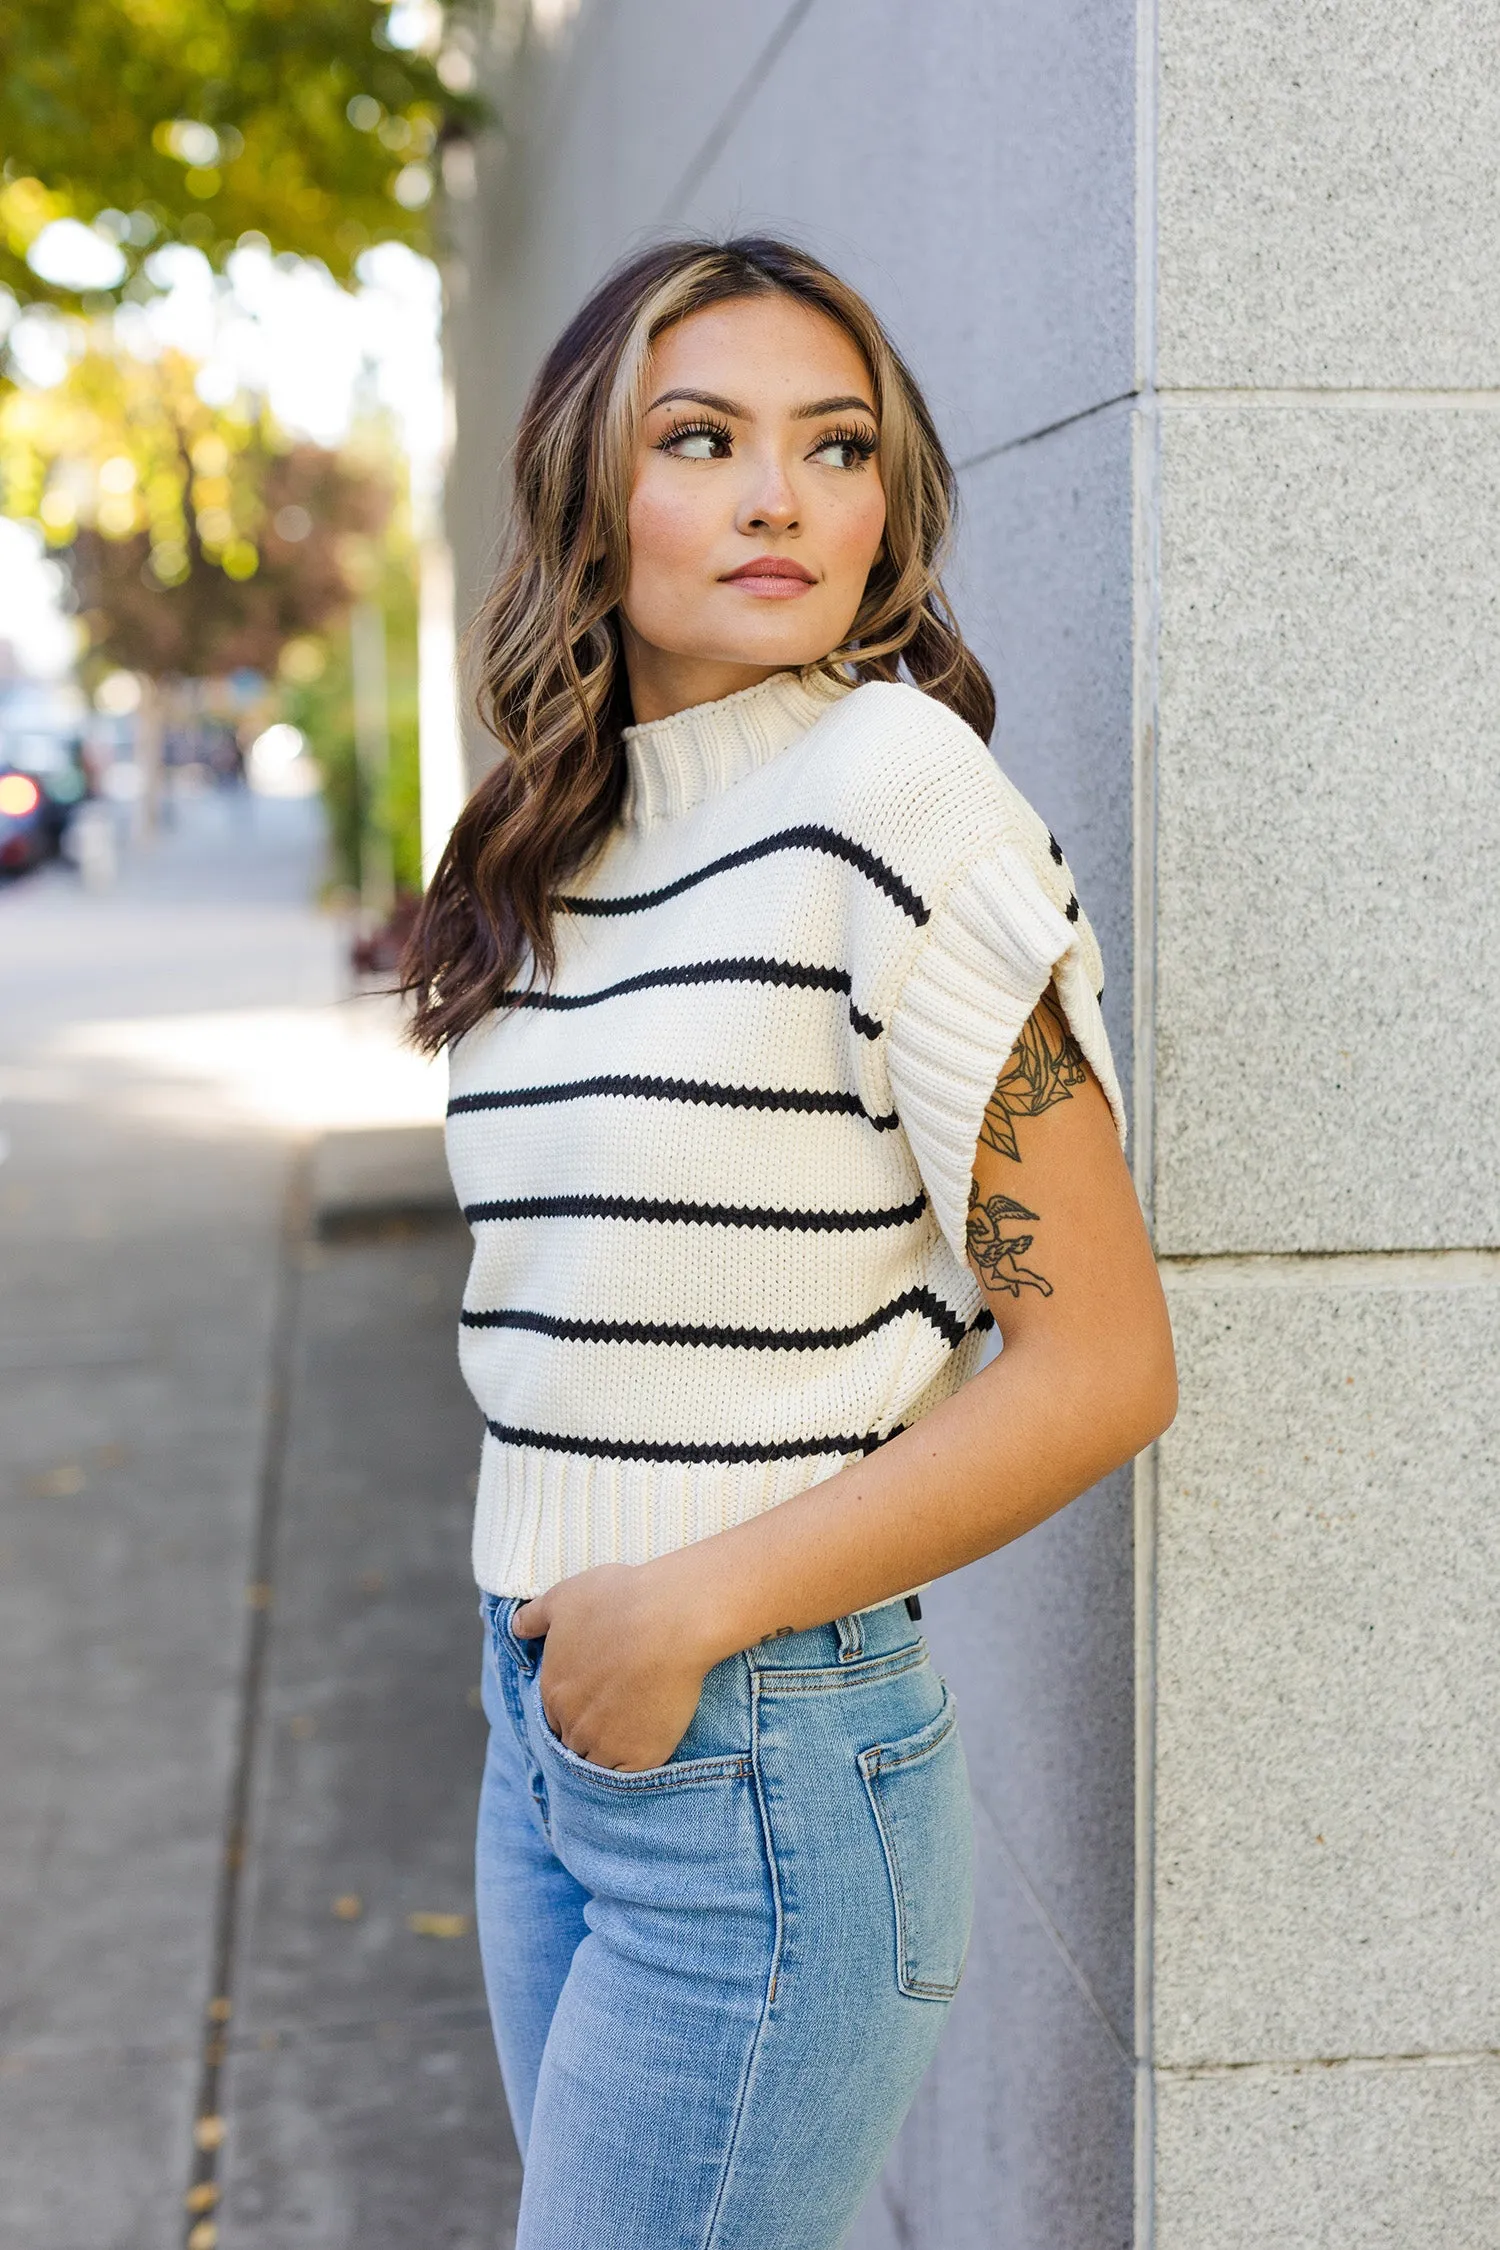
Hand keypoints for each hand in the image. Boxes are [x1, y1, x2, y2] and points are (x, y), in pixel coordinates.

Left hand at [512, 1560, 719, 1771]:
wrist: (668, 1621)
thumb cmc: (619, 1601)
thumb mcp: (565, 1597)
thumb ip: (535, 1615)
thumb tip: (515, 1627)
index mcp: (553, 1690)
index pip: (554, 1716)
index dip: (575, 1708)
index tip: (597, 1696)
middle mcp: (572, 1722)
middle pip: (574, 1741)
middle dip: (589, 1731)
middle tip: (618, 1713)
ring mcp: (605, 1743)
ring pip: (599, 1762)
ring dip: (610, 1751)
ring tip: (635, 1731)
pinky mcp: (639, 1757)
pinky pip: (630, 1774)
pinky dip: (636, 1763)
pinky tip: (649, 1741)